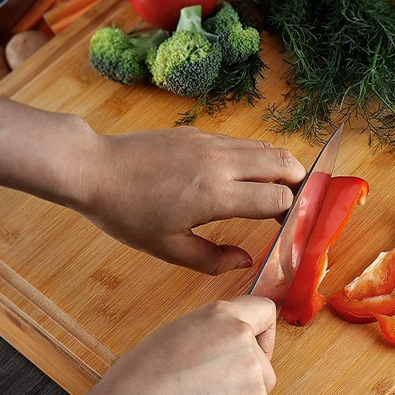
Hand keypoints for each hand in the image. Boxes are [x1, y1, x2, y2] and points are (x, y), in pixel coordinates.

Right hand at [70, 295, 276, 394]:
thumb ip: (208, 339)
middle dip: (244, 385)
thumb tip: (222, 354)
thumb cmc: (140, 381)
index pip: (264, 311)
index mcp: (222, 317)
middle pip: (264, 367)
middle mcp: (243, 342)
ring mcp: (252, 377)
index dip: (264, 335)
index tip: (253, 350)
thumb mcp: (174, 338)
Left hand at [82, 125, 306, 273]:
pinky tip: (247, 176)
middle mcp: (220, 163)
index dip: (291, 214)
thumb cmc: (127, 214)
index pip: (277, 197)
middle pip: (284, 164)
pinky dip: (258, 158)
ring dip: (282, 168)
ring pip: (267, 147)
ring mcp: (211, 143)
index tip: (289, 228)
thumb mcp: (169, 249)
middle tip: (297, 206)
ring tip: (280, 189)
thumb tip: (247, 261)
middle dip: (300, 185)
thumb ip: (213, 260)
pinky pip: (243, 143)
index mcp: (216, 195)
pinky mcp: (199, 132)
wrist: (93, 169)